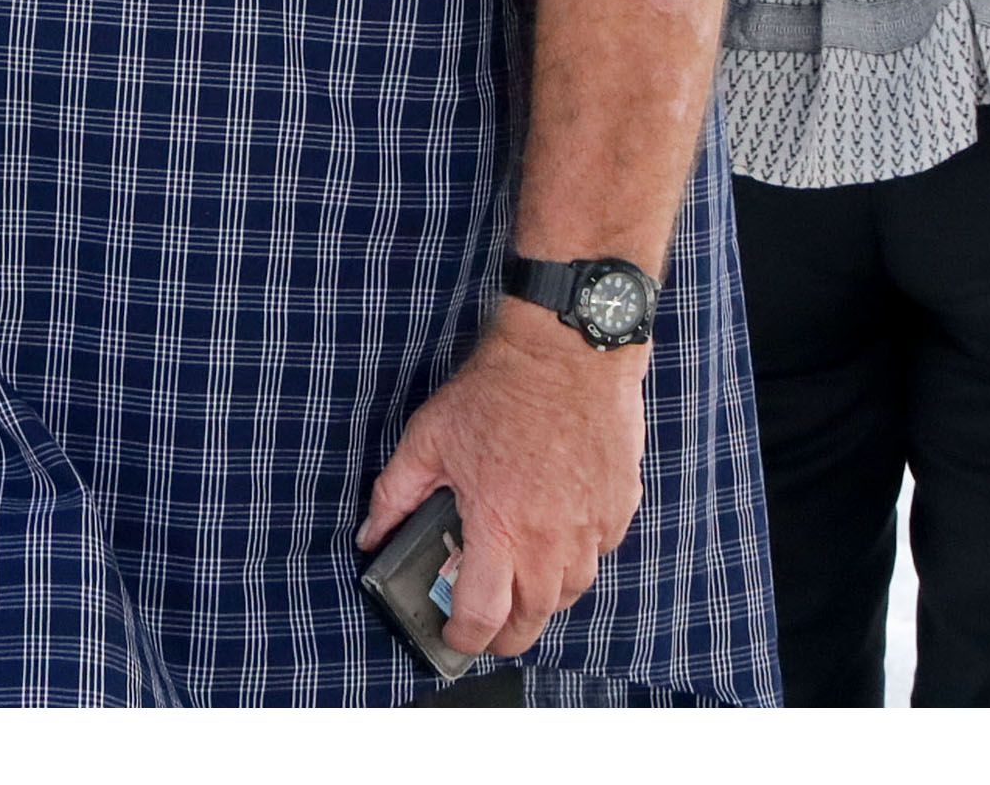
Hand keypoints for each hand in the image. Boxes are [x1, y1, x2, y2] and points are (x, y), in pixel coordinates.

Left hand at [355, 306, 647, 657]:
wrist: (567, 352)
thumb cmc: (499, 390)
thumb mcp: (428, 439)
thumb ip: (395, 494)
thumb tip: (370, 534)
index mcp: (499, 527)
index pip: (482, 613)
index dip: (463, 637)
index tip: (453, 636)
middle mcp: (550, 538)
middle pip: (533, 619)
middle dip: (506, 634)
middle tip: (487, 626)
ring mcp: (591, 526)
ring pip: (570, 593)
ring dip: (542, 599)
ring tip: (517, 582)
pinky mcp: (619, 507)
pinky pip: (598, 555)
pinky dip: (575, 559)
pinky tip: (554, 537)